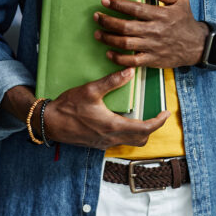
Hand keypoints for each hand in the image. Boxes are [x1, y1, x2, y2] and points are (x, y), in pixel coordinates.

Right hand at [43, 68, 169, 148]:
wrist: (50, 123)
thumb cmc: (68, 107)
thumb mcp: (91, 90)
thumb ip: (112, 81)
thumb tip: (130, 71)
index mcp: (113, 126)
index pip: (145, 129)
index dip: (159, 122)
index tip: (166, 113)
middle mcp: (111, 138)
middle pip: (141, 139)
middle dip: (152, 128)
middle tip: (157, 115)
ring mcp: (104, 143)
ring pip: (131, 142)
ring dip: (140, 132)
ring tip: (143, 117)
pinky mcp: (98, 144)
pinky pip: (119, 141)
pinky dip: (128, 134)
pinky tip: (123, 120)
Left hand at [94, 0, 207, 68]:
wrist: (197, 45)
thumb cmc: (186, 20)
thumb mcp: (181, 0)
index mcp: (161, 15)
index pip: (135, 8)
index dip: (118, 4)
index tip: (105, 0)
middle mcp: (155, 31)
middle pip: (125, 27)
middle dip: (107, 21)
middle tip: (97, 17)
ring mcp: (153, 47)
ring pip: (125, 44)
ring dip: (108, 38)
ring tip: (97, 33)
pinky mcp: (152, 60)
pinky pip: (131, 61)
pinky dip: (118, 58)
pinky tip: (109, 53)